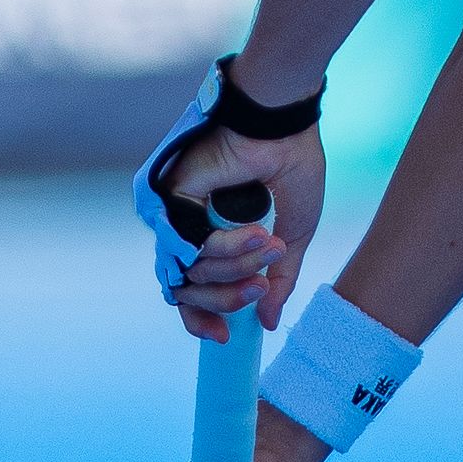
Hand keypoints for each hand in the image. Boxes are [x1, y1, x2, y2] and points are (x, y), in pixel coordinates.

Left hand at [161, 120, 325, 341]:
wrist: (286, 125)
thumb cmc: (292, 165)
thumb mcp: (292, 236)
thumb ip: (276, 281)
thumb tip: (267, 322)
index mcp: (208, 232)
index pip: (189, 288)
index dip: (203, 317)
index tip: (226, 336)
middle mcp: (184, 225)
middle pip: (184, 289)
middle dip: (225, 300)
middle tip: (259, 292)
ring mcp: (173, 213)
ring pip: (190, 273)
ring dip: (237, 268)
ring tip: (271, 245)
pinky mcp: (170, 199)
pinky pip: (192, 247)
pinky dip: (228, 249)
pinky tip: (258, 233)